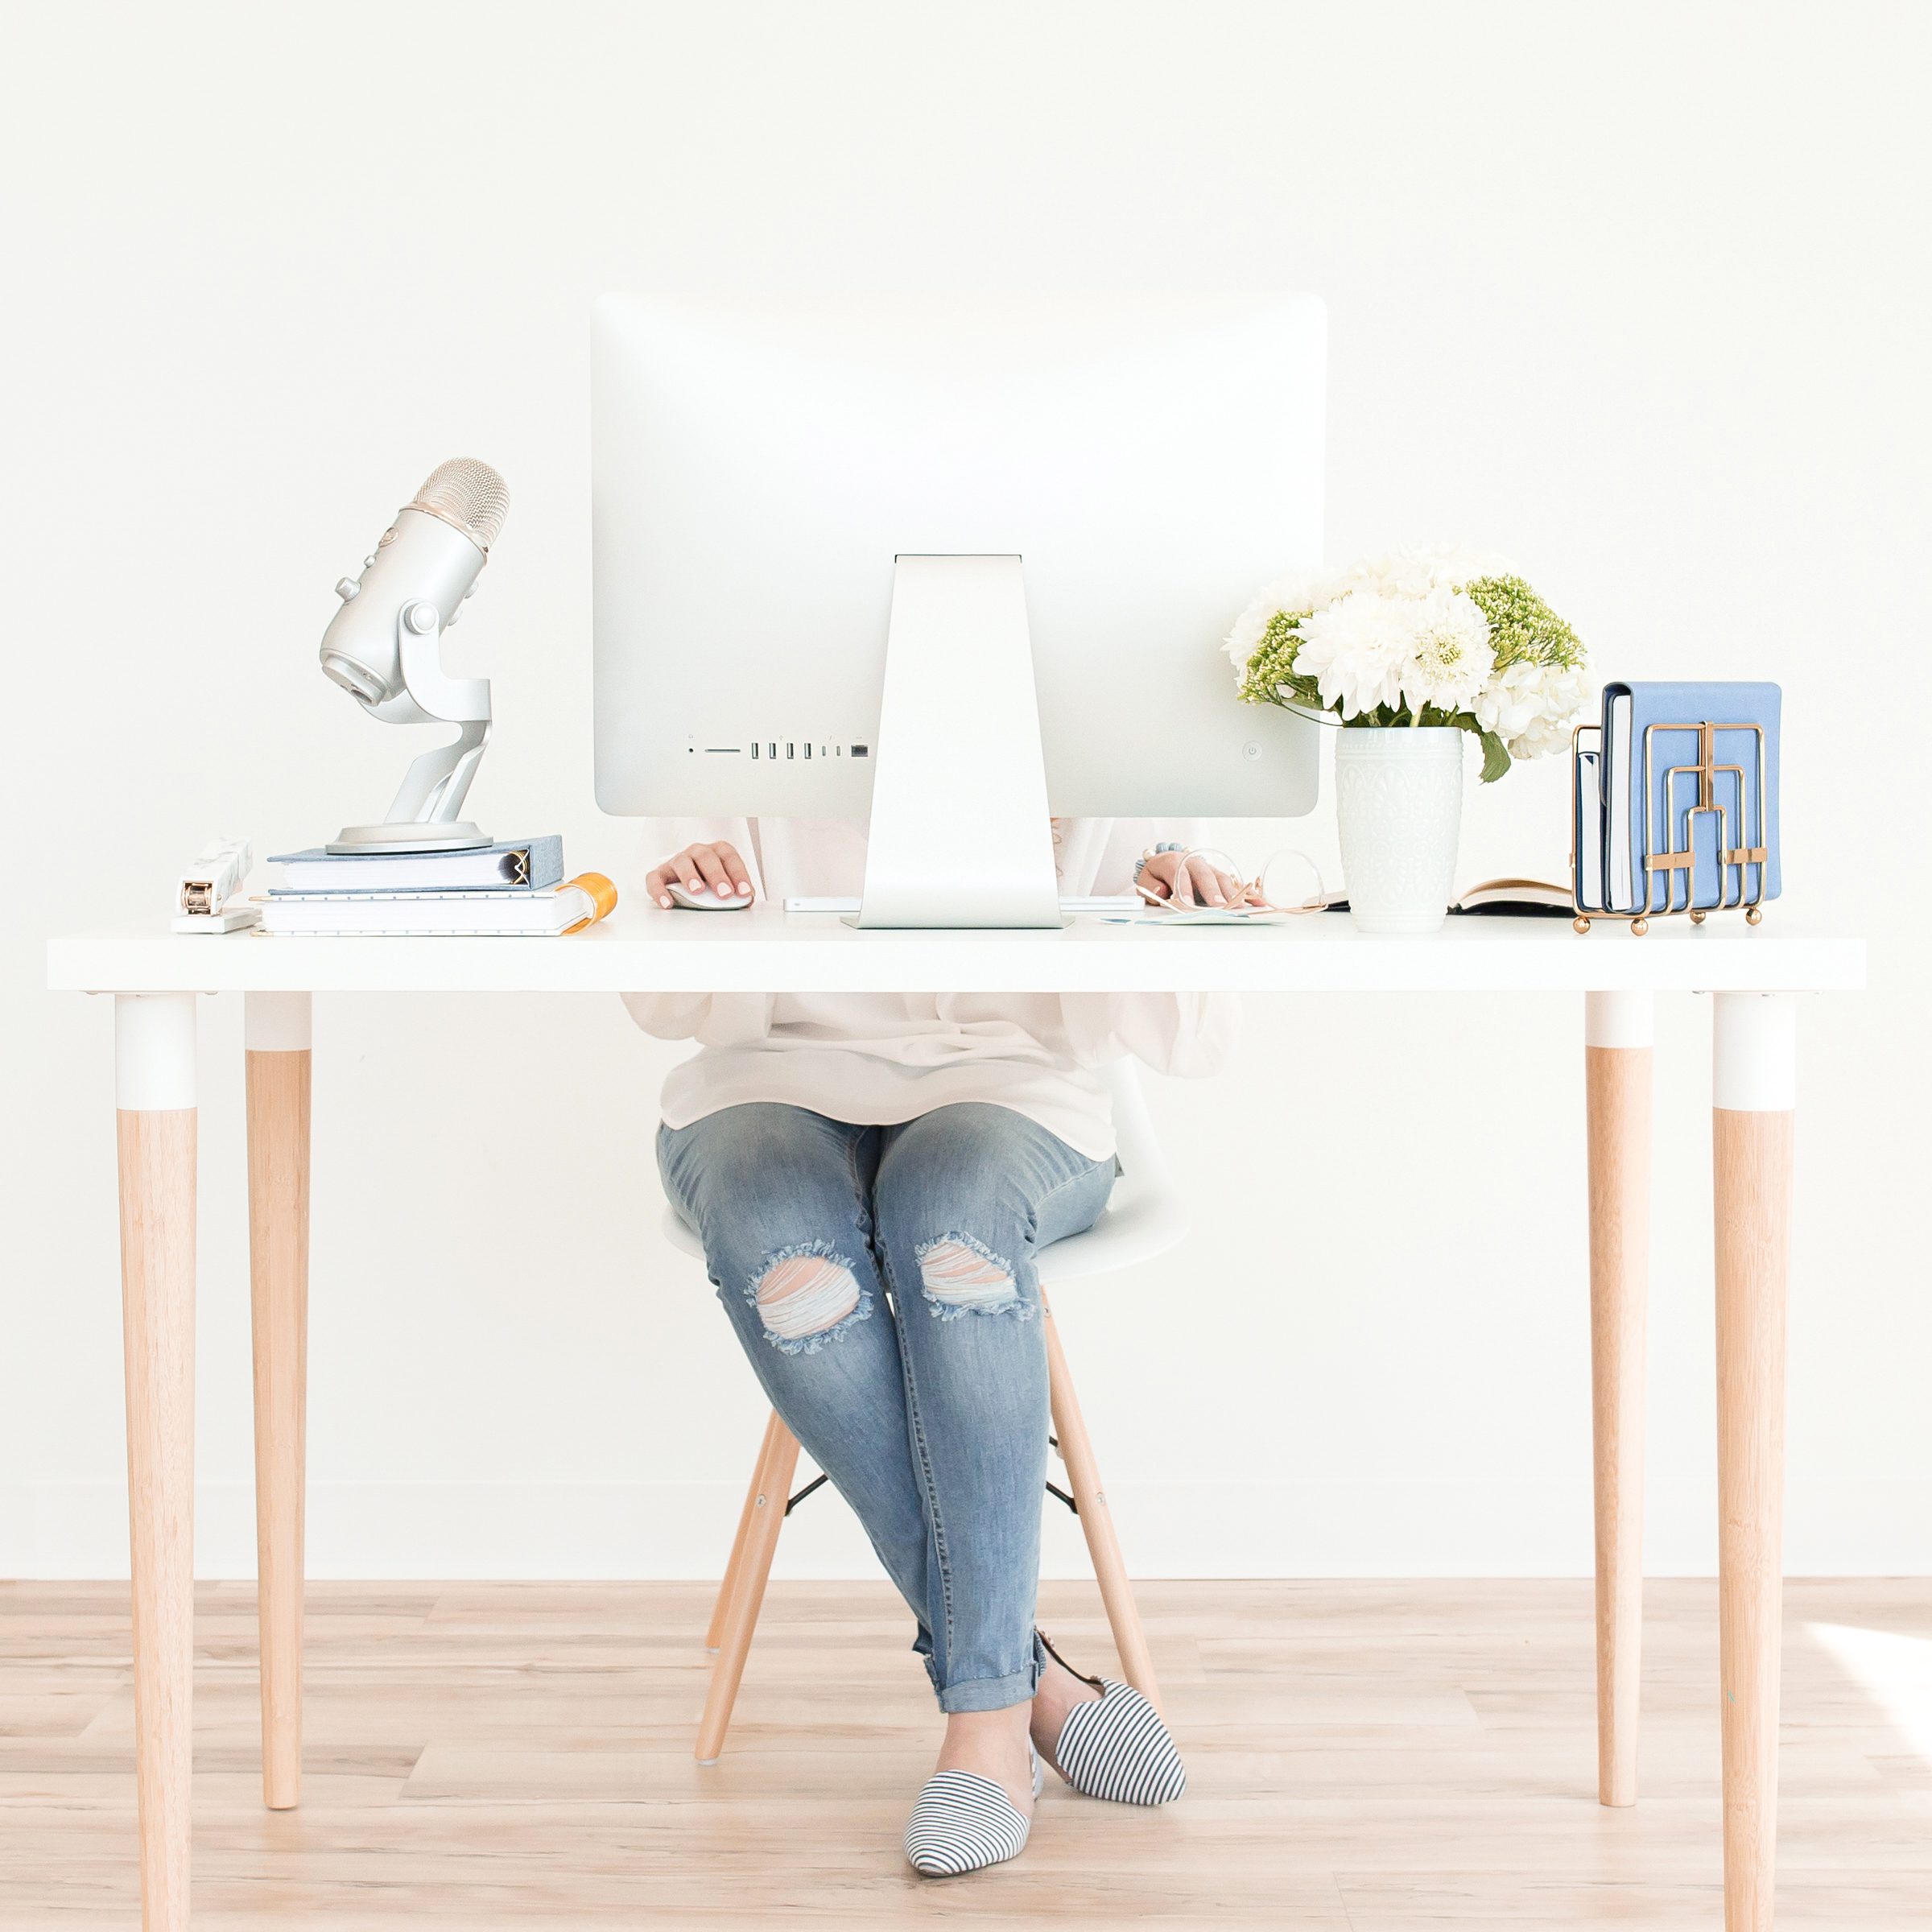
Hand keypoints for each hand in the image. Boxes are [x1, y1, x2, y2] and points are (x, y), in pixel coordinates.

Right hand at [646, 842, 754, 908]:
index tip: (744, 892)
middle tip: (724, 893)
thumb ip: (737, 891)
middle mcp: (696, 852)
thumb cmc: (709, 882)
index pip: (729, 857)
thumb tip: (746, 900)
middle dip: (716, 875)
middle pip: (706, 857)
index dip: (738, 874)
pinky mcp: (660, 873)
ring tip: (697, 891)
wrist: (685, 882)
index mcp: (716, 852)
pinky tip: (667, 903)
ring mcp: (677, 861)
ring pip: (681, 863)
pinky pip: (655, 879)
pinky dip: (659, 891)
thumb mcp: (725, 884)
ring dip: (690, 876)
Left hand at [1138, 849, 1259, 907]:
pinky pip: (1234, 884)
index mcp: (1173, 862)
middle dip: (1212, 892)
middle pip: (1205, 876)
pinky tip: (1259, 902)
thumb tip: (1162, 892)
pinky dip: (1247, 893)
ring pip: (1222, 879)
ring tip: (1240, 908)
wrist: (1169, 861)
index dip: (1183, 889)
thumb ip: (1150, 887)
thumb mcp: (1147, 880)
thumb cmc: (1158, 875)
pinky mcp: (1220, 876)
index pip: (1179, 874)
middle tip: (1218, 907)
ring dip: (1232, 894)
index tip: (1187, 904)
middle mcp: (1194, 862)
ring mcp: (1210, 868)